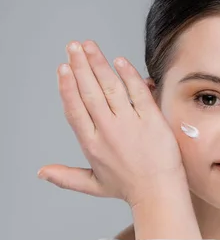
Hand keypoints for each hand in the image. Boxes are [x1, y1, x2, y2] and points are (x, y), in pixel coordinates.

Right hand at [38, 40, 187, 207]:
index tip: (62, 68)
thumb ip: (67, 176)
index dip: (67, 87)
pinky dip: (128, 75)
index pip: (74, 109)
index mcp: (91, 144)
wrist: (159, 193)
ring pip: (110, 88)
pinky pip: (138, 93)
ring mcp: (130, 124)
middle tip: (73, 46)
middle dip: (80, 66)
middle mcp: (108, 131)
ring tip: (89, 46)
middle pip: (90, 92)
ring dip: (98, 64)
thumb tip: (42, 172)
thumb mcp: (94, 184)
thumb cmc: (129, 188)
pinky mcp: (151, 120)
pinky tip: (119, 61)